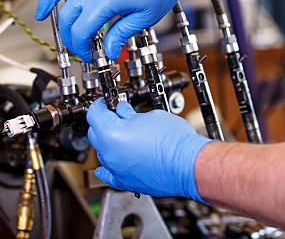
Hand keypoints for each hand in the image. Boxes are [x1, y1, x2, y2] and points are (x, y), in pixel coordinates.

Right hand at [35, 0, 212, 61]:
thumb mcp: (145, 17)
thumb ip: (122, 33)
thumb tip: (110, 51)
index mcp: (104, 1)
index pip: (81, 31)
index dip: (83, 48)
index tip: (91, 56)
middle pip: (68, 14)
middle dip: (69, 35)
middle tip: (77, 46)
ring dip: (47, 0)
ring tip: (40, 14)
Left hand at [86, 98, 211, 201]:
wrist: (189, 164)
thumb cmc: (174, 140)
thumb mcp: (151, 116)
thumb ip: (131, 114)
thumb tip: (124, 112)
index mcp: (112, 133)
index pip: (95, 113)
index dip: (101, 104)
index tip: (107, 102)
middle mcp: (110, 153)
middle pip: (95, 133)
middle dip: (103, 121)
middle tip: (116, 115)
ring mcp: (116, 169)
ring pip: (102, 152)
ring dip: (108, 141)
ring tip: (123, 134)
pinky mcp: (125, 181)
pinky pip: (108, 174)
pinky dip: (106, 166)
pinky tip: (106, 164)